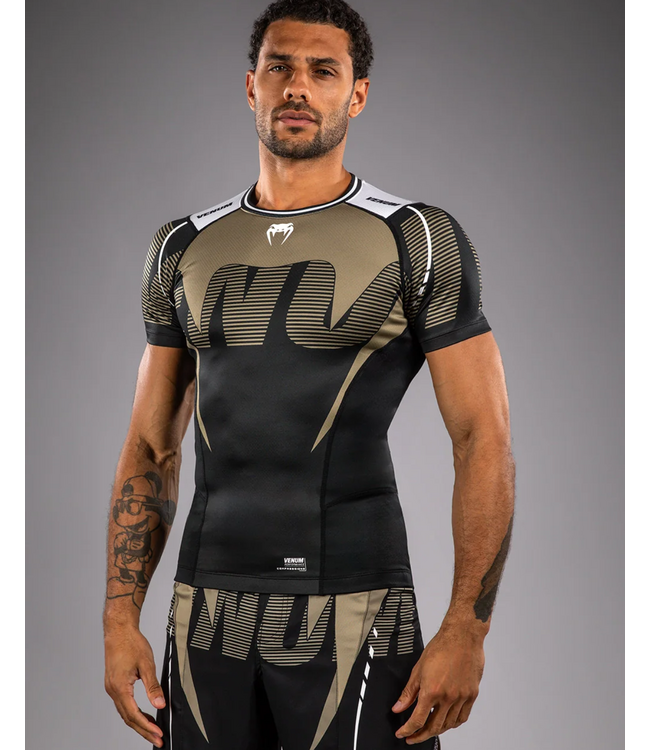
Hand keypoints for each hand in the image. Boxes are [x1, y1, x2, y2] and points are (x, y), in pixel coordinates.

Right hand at [104, 626, 165, 747]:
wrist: (119, 630)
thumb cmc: (131, 643)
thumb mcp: (147, 664)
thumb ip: (153, 686)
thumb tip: (160, 704)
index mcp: (120, 687)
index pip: (134, 715)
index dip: (147, 727)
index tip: (158, 734)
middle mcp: (113, 691)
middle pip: (128, 718)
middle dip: (143, 730)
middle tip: (157, 739)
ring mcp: (112, 688)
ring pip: (125, 713)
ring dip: (138, 723)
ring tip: (153, 730)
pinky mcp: (114, 684)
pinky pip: (123, 704)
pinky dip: (134, 712)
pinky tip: (143, 714)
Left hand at [392, 626, 484, 743]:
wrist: (462, 636)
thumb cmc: (441, 647)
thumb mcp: (418, 669)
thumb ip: (408, 692)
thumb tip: (398, 707)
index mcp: (432, 690)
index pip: (417, 720)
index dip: (408, 730)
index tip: (402, 733)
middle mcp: (448, 697)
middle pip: (434, 727)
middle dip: (421, 735)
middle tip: (413, 737)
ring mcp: (462, 697)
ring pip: (449, 725)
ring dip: (437, 730)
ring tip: (428, 730)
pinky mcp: (472, 695)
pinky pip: (463, 717)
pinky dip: (453, 723)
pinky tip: (447, 722)